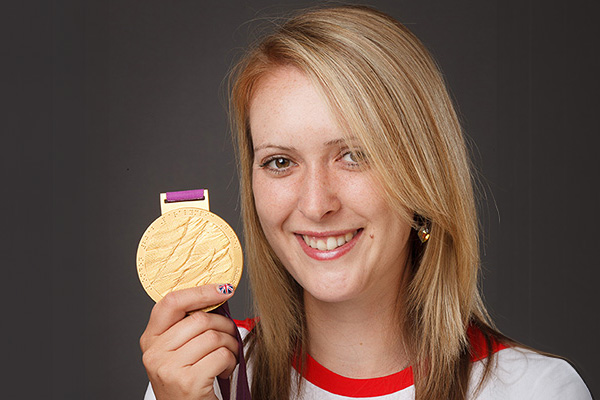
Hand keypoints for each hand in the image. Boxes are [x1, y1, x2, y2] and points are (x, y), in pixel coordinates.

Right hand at [140, 284, 237, 399]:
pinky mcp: (187, 381)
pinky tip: (225, 370)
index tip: (223, 289)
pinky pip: (220, 355)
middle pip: (199, 319)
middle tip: (230, 335)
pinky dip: (231, 361)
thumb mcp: (179, 352)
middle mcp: (154, 353)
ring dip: (230, 344)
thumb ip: (188, 327)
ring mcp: (168, 368)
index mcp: (150, 340)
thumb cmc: (189, 382)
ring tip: (228, 355)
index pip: (171, 302)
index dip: (200, 292)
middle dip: (224, 325)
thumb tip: (217, 295)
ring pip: (212, 336)